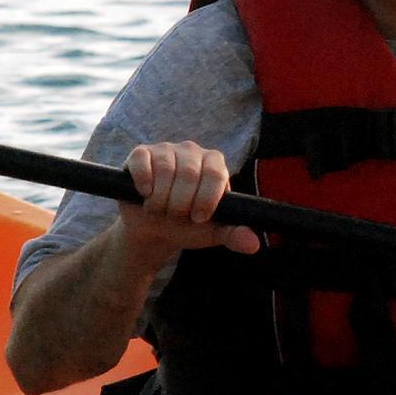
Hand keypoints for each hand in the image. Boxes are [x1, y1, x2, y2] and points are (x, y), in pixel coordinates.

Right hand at [120, 142, 261, 260]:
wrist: (153, 229)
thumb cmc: (187, 226)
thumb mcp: (212, 232)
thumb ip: (234, 235)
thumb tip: (254, 245)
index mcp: (215, 164)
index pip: (215, 175)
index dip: (206, 199)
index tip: (198, 218)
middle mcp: (192, 151)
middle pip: (190, 174)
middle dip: (180, 205)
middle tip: (175, 216)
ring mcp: (166, 150)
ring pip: (165, 170)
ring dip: (160, 200)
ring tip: (159, 209)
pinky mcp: (141, 153)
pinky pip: (142, 162)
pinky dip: (143, 183)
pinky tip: (145, 194)